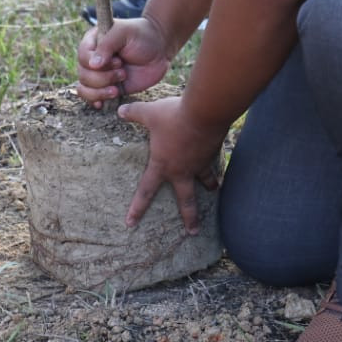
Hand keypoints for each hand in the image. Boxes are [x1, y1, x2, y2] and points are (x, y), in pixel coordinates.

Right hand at [76, 16, 172, 107]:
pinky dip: (94, 101)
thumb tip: (92, 65)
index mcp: (93, 42)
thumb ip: (107, 45)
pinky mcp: (108, 87)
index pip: (83, 57)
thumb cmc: (142, 35)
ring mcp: (100, 74)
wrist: (160, 49)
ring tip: (116, 90)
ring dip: (99, 92)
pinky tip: (102, 103)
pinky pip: (92, 97)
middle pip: (83, 75)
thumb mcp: (124, 32)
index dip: (97, 63)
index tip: (118, 61)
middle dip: (102, 78)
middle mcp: (93, 59)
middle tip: (123, 73)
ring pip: (84, 88)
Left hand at [116, 95, 222, 232]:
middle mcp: (182, 170)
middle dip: (190, 218)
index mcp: (162, 165)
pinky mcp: (213, 153)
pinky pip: (215, 163)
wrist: (205, 112)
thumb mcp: (150, 113)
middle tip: (193, 231)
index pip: (146, 191)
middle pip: (186, 200)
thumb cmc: (174, 116)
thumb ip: (135, 113)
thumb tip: (120, 110)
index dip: (137, 208)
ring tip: (213, 190)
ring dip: (210, 187)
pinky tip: (220, 162)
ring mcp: (200, 164)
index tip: (131, 224)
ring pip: (206, 181)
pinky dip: (218, 165)